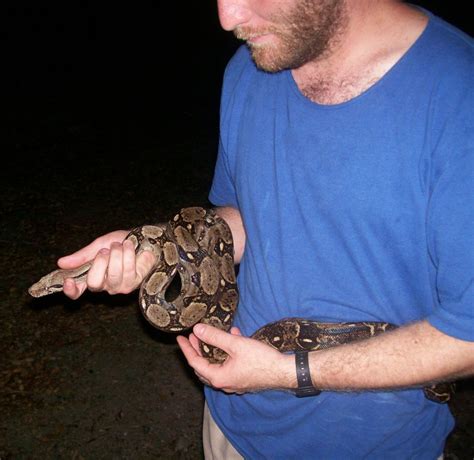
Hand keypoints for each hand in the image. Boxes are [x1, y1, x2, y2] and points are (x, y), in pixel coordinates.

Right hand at [57, 230, 156, 298]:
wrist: (145, 238)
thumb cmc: (121, 242)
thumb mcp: (99, 244)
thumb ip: (82, 255)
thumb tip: (60, 263)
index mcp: (92, 276)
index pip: (77, 291)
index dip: (70, 290)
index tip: (68, 280)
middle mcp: (105, 285)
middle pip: (94, 283)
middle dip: (100, 262)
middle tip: (106, 250)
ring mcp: (120, 286)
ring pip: (113, 276)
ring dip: (117, 255)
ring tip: (121, 245)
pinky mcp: (134, 283)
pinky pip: (128, 271)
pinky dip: (128, 255)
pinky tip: (131, 246)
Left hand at [177, 324, 295, 393]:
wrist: (284, 371)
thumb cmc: (260, 360)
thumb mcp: (235, 344)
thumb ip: (215, 336)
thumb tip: (198, 329)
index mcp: (218, 377)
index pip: (195, 362)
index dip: (187, 349)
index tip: (180, 338)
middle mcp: (224, 383)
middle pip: (204, 366)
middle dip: (198, 350)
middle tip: (193, 336)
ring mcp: (234, 382)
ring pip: (217, 365)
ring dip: (213, 350)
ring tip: (211, 335)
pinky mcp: (243, 378)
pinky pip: (229, 365)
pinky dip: (227, 353)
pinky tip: (234, 337)